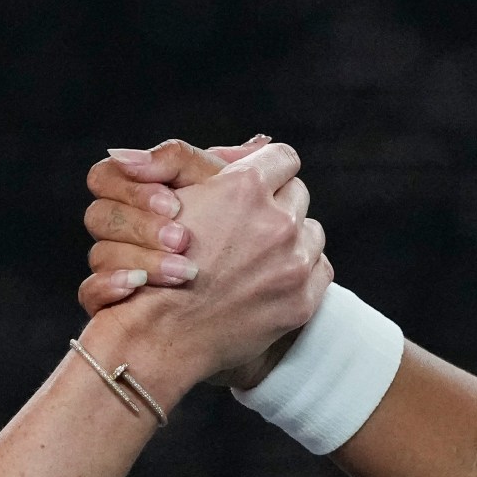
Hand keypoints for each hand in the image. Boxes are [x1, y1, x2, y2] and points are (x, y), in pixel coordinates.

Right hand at [80, 140, 325, 386]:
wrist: (161, 334)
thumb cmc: (157, 262)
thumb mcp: (175, 196)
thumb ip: (207, 162)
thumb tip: (256, 143)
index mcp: (244, 187)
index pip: (282, 157)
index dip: (269, 168)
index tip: (260, 183)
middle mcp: (276, 220)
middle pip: (297, 193)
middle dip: (278, 204)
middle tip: (251, 224)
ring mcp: (293, 261)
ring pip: (311, 231)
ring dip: (291, 238)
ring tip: (257, 256)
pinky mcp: (302, 298)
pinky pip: (320, 268)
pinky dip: (300, 271)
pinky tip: (270, 280)